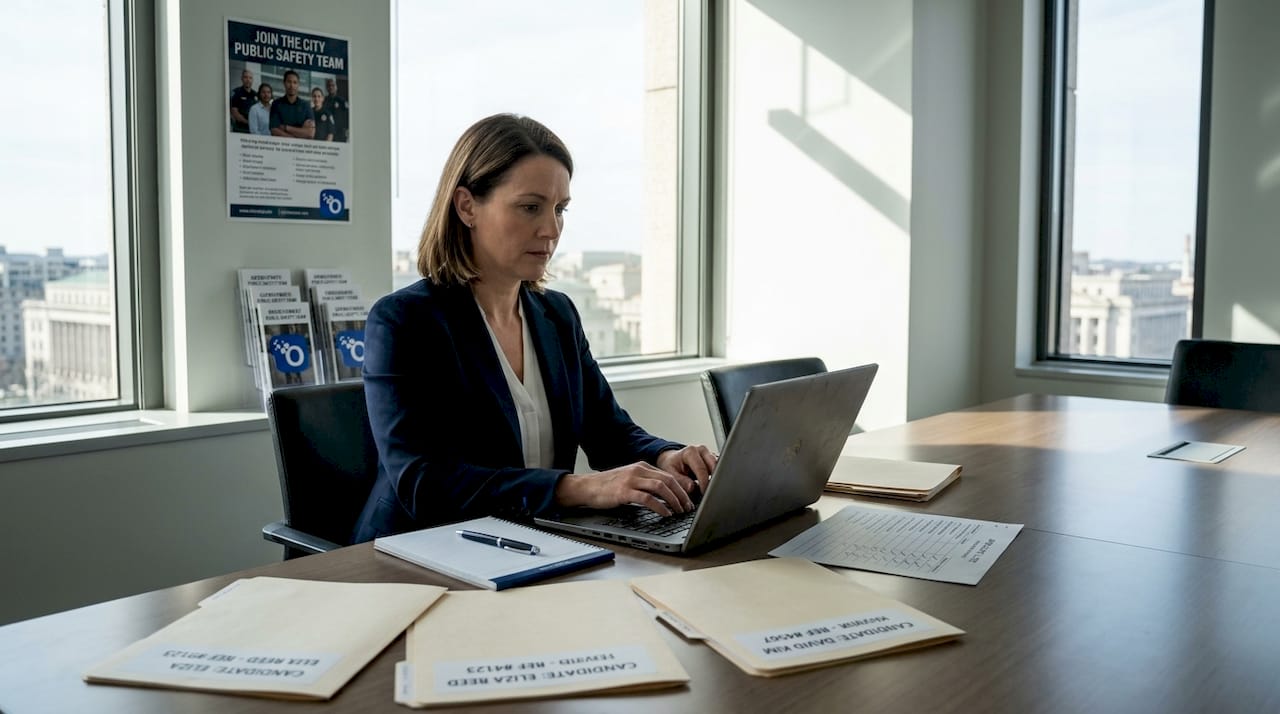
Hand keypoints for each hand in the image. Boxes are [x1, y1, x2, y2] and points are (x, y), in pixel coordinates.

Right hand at [554, 462, 695, 515]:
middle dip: (681, 495)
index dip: (681, 488)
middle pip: (668, 480)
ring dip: (674, 500)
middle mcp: (638, 470)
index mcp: (642, 466)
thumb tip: (665, 496)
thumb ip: (645, 483)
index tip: (688, 500)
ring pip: (661, 487)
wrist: (587, 487)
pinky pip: (647, 498)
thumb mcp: (630, 480)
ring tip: (680, 511)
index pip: (668, 475)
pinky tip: (665, 513)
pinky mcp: (624, 491)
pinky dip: (659, 506)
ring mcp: (631, 480)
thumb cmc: (608, 487)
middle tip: (688, 508)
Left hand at [655, 445, 716, 495]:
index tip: (704, 493)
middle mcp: (701, 450)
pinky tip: (710, 484)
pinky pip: (718, 468)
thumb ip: (680, 480)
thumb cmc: (671, 465)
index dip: (704, 483)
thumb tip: (692, 487)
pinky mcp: (713, 458)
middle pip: (714, 466)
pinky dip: (715, 477)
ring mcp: (708, 453)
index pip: (702, 469)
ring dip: (715, 478)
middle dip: (713, 480)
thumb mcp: (670, 473)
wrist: (672, 459)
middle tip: (708, 492)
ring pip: (718, 467)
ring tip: (708, 488)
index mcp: (690, 451)